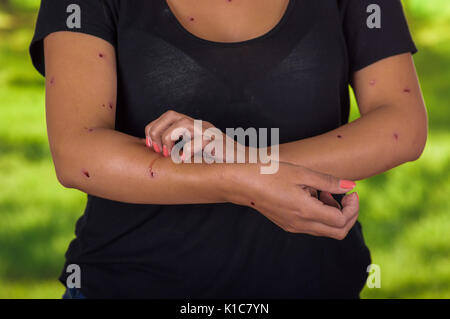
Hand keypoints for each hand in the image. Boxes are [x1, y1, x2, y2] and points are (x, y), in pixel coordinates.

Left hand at [144, 110, 220, 159]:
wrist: (243, 164)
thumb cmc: (219, 163)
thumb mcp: (195, 155)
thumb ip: (180, 151)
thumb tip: (158, 155)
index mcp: (194, 126)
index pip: (168, 116)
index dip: (154, 128)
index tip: (151, 145)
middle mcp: (200, 125)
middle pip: (172, 115)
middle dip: (158, 131)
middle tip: (157, 150)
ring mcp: (209, 132)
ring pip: (183, 124)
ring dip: (169, 139)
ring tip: (169, 155)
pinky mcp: (217, 141)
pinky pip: (200, 140)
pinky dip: (188, 149)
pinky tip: (183, 160)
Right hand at [228, 162, 358, 239]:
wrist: (242, 183)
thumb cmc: (269, 173)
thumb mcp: (301, 173)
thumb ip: (328, 182)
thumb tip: (350, 186)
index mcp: (306, 211)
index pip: (342, 220)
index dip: (353, 207)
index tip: (350, 191)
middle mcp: (301, 224)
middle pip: (338, 232)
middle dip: (348, 214)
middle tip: (345, 195)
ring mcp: (293, 226)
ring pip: (325, 230)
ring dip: (333, 213)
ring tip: (322, 191)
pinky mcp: (287, 224)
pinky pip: (312, 226)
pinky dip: (320, 214)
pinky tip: (310, 195)